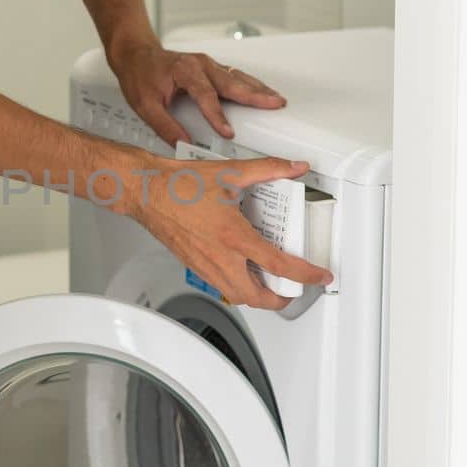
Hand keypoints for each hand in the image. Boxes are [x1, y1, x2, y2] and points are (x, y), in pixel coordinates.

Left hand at [107, 40, 286, 144]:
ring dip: (258, 88)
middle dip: (255, 95)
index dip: (217, 115)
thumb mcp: (145, 106)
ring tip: (276, 99)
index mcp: (184, 71)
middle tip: (274, 105)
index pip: (205, 96)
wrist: (136, 55)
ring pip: (237, 76)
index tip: (228, 132)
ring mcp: (207, 64)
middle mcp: (199, 64)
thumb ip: (165, 126)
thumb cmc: (140, 75)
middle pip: (231, 82)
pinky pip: (235, 75)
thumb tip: (183, 145)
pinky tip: (262, 92)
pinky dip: (251, 84)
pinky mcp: (211, 67)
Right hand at [116, 153, 332, 309]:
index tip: (319, 276)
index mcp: (234, 236)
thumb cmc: (179, 185)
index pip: (279, 265)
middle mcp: (221, 257)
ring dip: (256, 296)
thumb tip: (293, 167)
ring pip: (236, 296)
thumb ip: (268, 169)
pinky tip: (239, 269)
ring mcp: (205, 265)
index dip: (305, 275)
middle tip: (292, 289)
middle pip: (256, 297)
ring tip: (268, 283)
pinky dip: (236, 286)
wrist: (147, 192)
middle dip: (279, 299)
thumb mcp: (231, 172)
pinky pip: (220, 286)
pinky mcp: (193, 265)